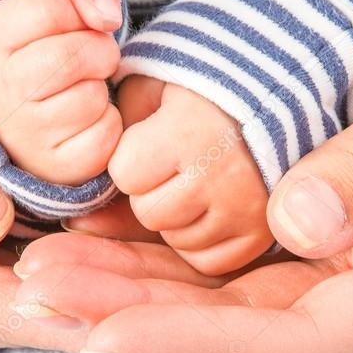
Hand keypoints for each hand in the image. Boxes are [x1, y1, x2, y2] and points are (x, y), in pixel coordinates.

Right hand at [0, 0, 123, 184]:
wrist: (21, 113)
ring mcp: (23, 135)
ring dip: (100, 89)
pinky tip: (84, 121)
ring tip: (79, 89)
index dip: (76, 10)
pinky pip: (105, 136)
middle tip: (86, 59)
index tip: (72, 23)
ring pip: (92, 98)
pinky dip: (107, 124)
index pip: (50, 6)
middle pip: (78, 55)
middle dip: (97, 50)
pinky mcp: (53, 167)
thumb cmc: (45, 46)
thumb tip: (107, 15)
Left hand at [95, 76, 271, 275]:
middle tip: (179, 161)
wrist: (275, 93)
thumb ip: (111, 141)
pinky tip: (212, 207)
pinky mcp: (262, 233)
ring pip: (178, 241)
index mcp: (192, 133)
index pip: (125, 174)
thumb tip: (78, 224)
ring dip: (177, 218)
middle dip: (152, 190)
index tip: (155, 137)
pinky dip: (202, 241)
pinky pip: (209, 262)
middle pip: (150, 213)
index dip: (132, 157)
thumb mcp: (149, 92)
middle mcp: (224, 177)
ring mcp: (248, 210)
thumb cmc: (200, 90)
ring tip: (200, 179)